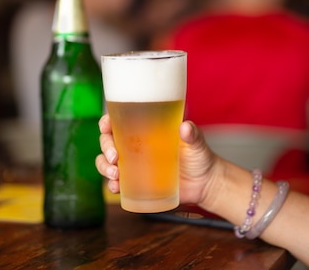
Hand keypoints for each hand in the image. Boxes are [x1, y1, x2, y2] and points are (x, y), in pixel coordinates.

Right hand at [95, 115, 218, 205]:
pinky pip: (116, 182)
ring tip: (114, 175)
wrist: (204, 183)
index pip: (119, 122)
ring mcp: (133, 165)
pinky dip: (112, 185)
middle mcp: (135, 145)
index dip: (107, 122)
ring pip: (107, 162)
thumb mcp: (196, 143)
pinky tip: (116, 187)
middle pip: (108, 141)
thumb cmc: (199, 157)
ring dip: (104, 166)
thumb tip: (185, 127)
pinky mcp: (136, 183)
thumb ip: (192, 135)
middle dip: (105, 147)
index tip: (106, 126)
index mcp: (145, 130)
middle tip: (115, 157)